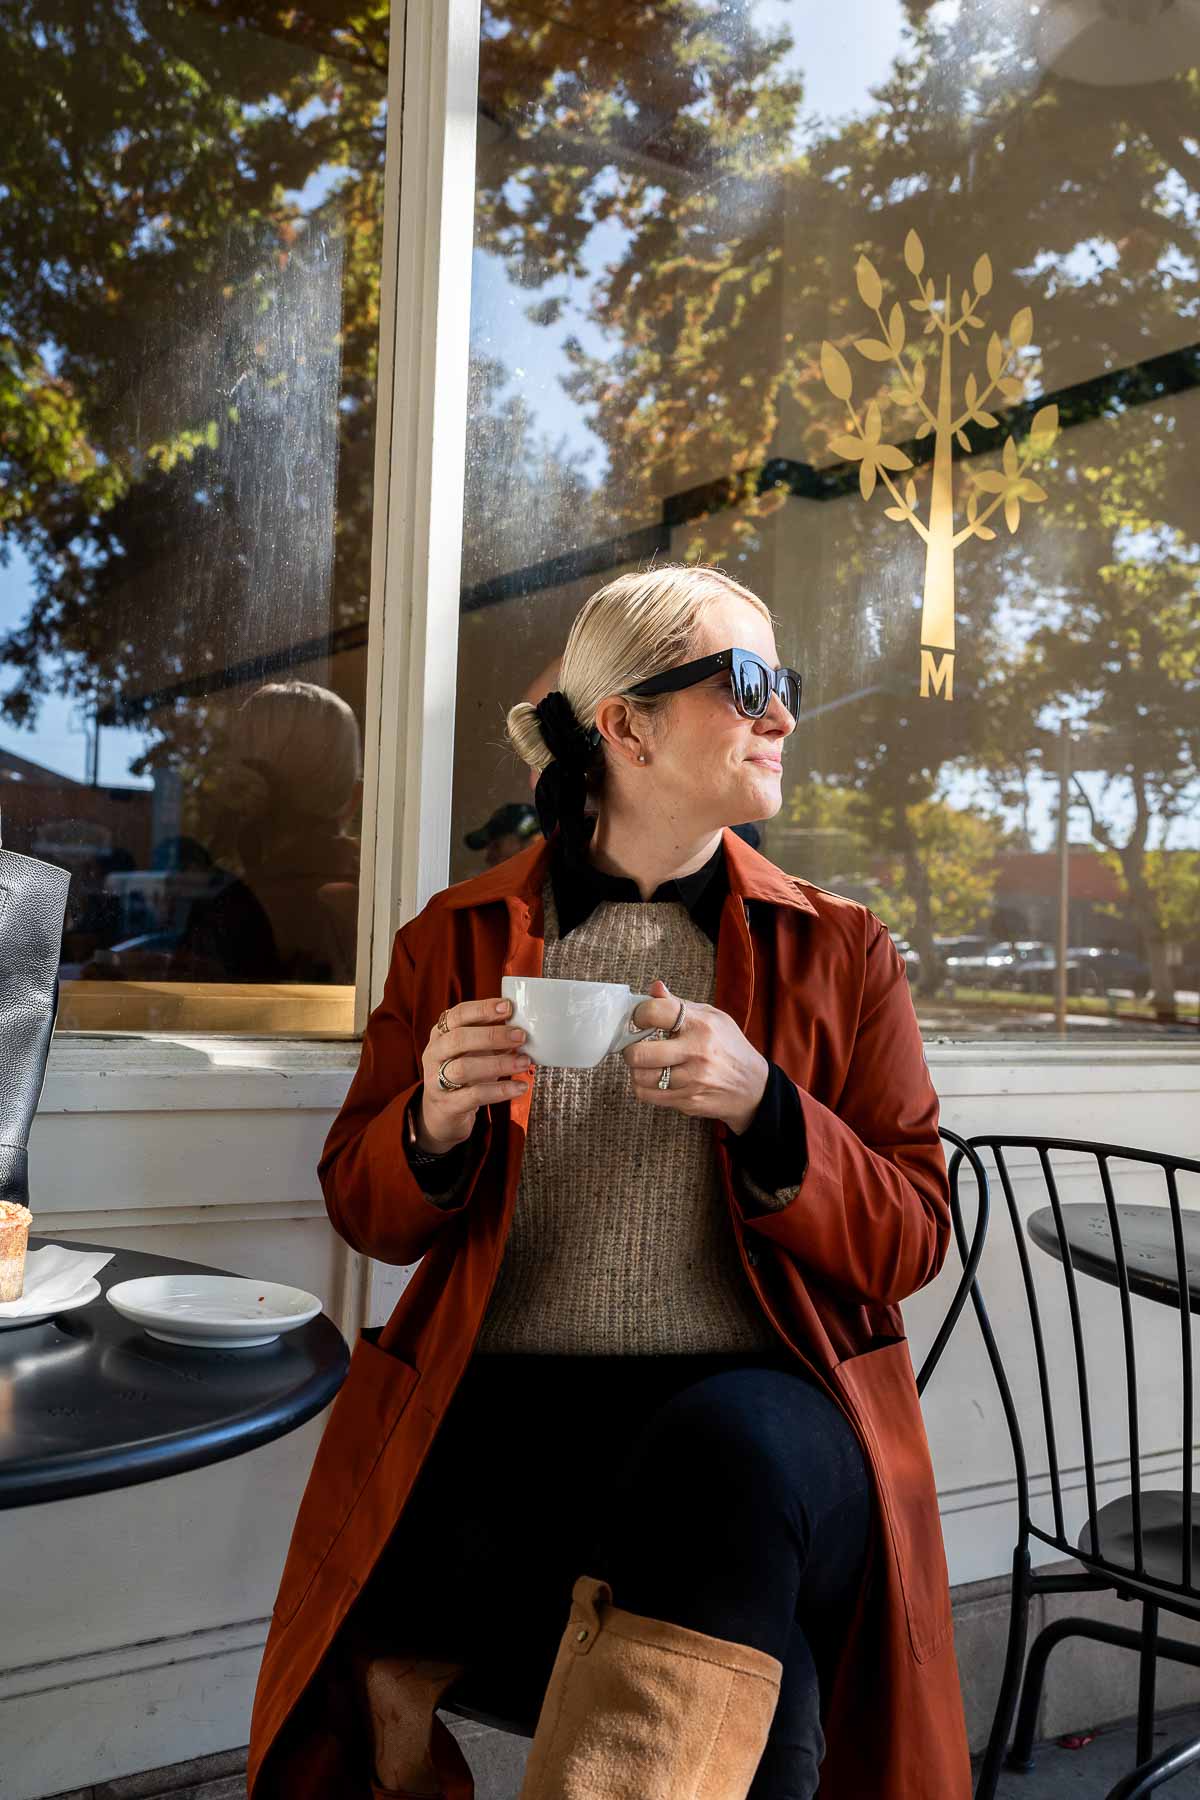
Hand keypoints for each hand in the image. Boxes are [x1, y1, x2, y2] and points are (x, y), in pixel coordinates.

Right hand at [416, 998, 533, 1151]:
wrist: (443, 1112)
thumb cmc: (464, 1074)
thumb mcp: (474, 1051)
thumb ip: (492, 1036)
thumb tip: (522, 1025)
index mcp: (441, 1034)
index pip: (457, 1015)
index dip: (482, 1009)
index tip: (508, 1007)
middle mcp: (434, 1054)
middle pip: (458, 1039)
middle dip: (492, 1036)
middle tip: (521, 1036)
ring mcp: (436, 1081)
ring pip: (463, 1068)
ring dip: (498, 1064)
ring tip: (525, 1063)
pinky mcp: (447, 1105)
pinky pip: (474, 1096)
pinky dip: (500, 1091)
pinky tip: (520, 1087)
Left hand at [622, 980, 767, 1134]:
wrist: (753, 1087)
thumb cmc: (729, 1047)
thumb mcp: (713, 1017)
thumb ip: (679, 1004)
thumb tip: (654, 988)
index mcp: (702, 1025)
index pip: (655, 1012)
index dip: (639, 1014)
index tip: (640, 1020)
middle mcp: (696, 1053)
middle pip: (639, 1053)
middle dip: (630, 1048)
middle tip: (635, 1046)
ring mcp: (692, 1080)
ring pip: (640, 1077)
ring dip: (636, 1070)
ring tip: (644, 1064)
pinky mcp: (688, 1101)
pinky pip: (648, 1096)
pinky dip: (643, 1087)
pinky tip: (652, 1079)